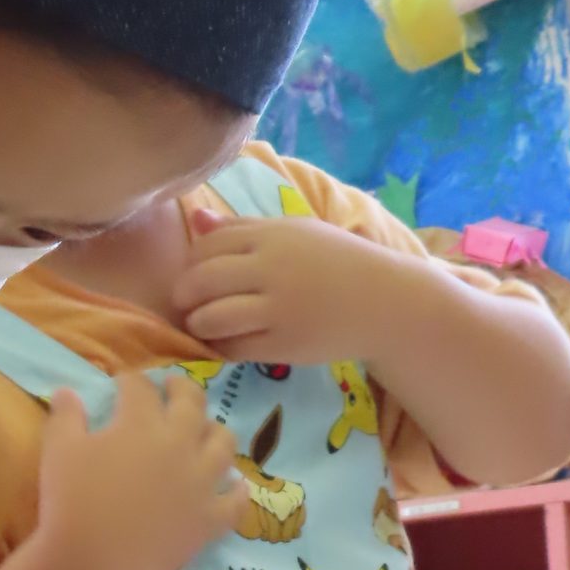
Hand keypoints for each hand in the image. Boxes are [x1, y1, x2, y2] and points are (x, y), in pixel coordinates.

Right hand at [36, 372, 247, 569]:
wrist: (95, 564)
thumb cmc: (72, 502)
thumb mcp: (59, 451)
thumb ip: (66, 416)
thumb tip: (67, 392)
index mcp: (142, 423)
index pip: (141, 389)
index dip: (131, 381)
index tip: (123, 383)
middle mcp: (180, 444)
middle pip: (191, 404)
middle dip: (181, 389)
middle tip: (172, 387)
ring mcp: (201, 483)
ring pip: (223, 445)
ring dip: (215, 431)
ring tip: (206, 430)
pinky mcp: (209, 519)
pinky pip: (234, 502)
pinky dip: (237, 490)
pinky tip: (235, 484)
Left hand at [173, 209, 416, 369]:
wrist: (384, 301)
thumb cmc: (335, 262)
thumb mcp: (294, 233)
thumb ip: (243, 228)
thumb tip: (195, 222)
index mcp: (272, 236)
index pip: (208, 246)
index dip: (191, 263)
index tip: (194, 275)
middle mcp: (272, 269)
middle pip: (202, 281)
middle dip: (184, 295)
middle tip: (187, 304)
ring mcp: (278, 309)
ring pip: (212, 318)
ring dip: (197, 324)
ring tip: (202, 324)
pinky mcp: (284, 344)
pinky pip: (234, 348)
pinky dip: (220, 346)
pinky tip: (227, 340)